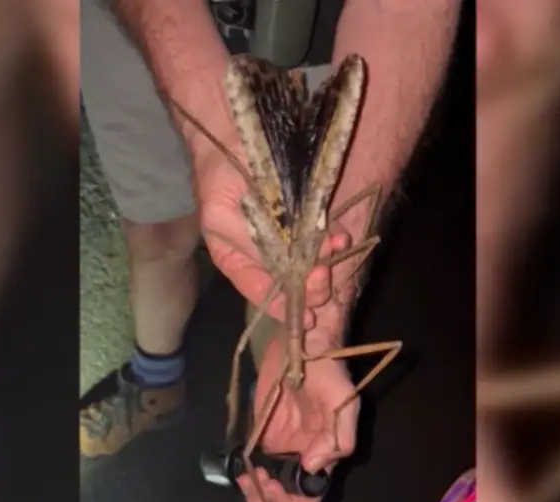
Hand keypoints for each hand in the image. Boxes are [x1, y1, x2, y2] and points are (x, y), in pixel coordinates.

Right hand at [189, 109, 348, 324]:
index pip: (263, 293)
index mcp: (237, 260)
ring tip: (335, 249)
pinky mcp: (308, 215)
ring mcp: (289, 236)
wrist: (236, 129)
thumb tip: (283, 273)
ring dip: (327, 262)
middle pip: (293, 283)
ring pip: (312, 262)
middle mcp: (265, 253)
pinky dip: (333, 239)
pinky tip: (339, 236)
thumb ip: (250, 245)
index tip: (308, 314)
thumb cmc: (220, 174)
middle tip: (324, 278)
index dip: (287, 306)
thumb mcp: (223, 215)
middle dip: (312, 285)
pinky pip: (323, 235)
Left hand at [235, 325, 358, 501]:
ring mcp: (280, 444)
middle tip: (252, 482)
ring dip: (253, 488)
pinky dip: (242, 469)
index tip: (273, 486)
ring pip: (266, 482)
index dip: (292, 501)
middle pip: (285, 496)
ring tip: (243, 476)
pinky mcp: (261, 430)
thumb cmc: (328, 369)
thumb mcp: (342, 399)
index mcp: (324, 452)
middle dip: (268, 498)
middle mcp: (302, 454)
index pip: (310, 495)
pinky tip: (235, 464)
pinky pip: (251, 460)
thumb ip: (337, 436)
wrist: (304, 341)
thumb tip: (312, 467)